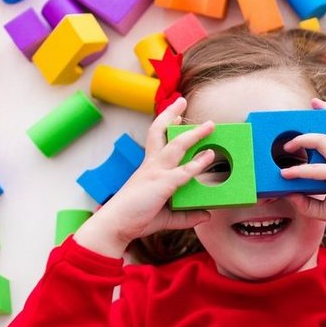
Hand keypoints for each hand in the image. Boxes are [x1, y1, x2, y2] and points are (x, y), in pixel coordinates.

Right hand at [74, 98, 216, 257]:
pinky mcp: (162, 184)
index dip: (166, 124)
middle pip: (160, 131)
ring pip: (176, 146)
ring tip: (210, 125)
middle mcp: (151, 165)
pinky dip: (197, 163)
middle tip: (182, 100)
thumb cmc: (136, 218)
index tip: (176, 114)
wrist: (115, 226)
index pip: (156, 139)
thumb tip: (206, 215)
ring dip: (194, 134)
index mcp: (148, 168)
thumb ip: (186, 216)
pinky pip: (183, 171)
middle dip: (170, 114)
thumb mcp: (167, 216)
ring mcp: (156, 172)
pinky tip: (210, 156)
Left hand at [280, 98, 325, 228]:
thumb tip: (288, 195)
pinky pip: (316, 169)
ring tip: (287, 145)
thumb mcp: (322, 208)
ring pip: (323, 141)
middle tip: (313, 103)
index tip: (319, 109)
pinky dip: (300, 171)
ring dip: (303, 139)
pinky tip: (286, 175)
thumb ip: (305, 202)